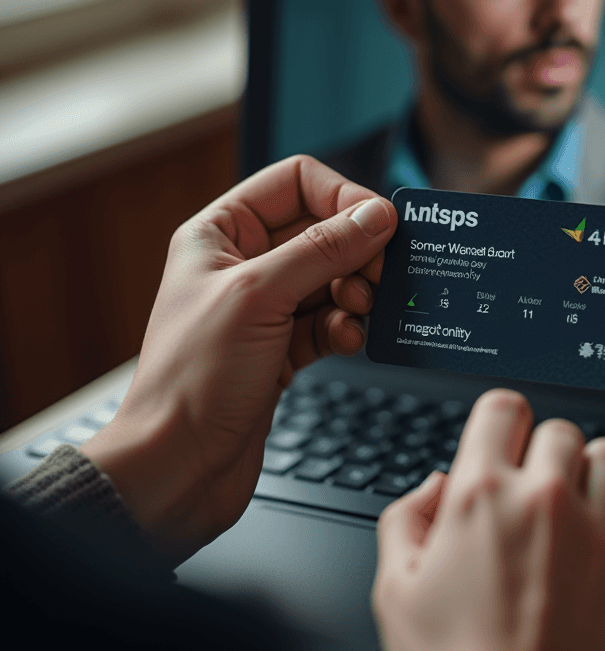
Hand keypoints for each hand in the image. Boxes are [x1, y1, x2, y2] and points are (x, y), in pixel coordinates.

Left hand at [82, 155, 396, 563]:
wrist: (178, 468)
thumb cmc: (190, 381)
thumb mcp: (261, 297)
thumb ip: (324, 249)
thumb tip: (376, 215)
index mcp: (221, 233)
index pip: (297, 182)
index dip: (343, 196)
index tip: (379, 224)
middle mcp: (245, 263)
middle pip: (324, 230)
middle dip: (357, 251)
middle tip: (378, 275)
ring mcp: (267, 307)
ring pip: (335, 276)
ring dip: (356, 291)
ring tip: (358, 309)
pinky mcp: (285, 347)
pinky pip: (333, 318)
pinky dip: (347, 326)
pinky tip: (345, 340)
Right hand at [373, 389, 604, 650]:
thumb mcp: (395, 597)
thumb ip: (404, 522)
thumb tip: (435, 484)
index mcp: (481, 495)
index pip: (503, 408)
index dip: (503, 422)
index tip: (507, 443)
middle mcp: (544, 500)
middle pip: (562, 431)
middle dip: (549, 455)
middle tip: (540, 495)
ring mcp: (601, 532)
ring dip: (599, 475)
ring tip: (588, 508)